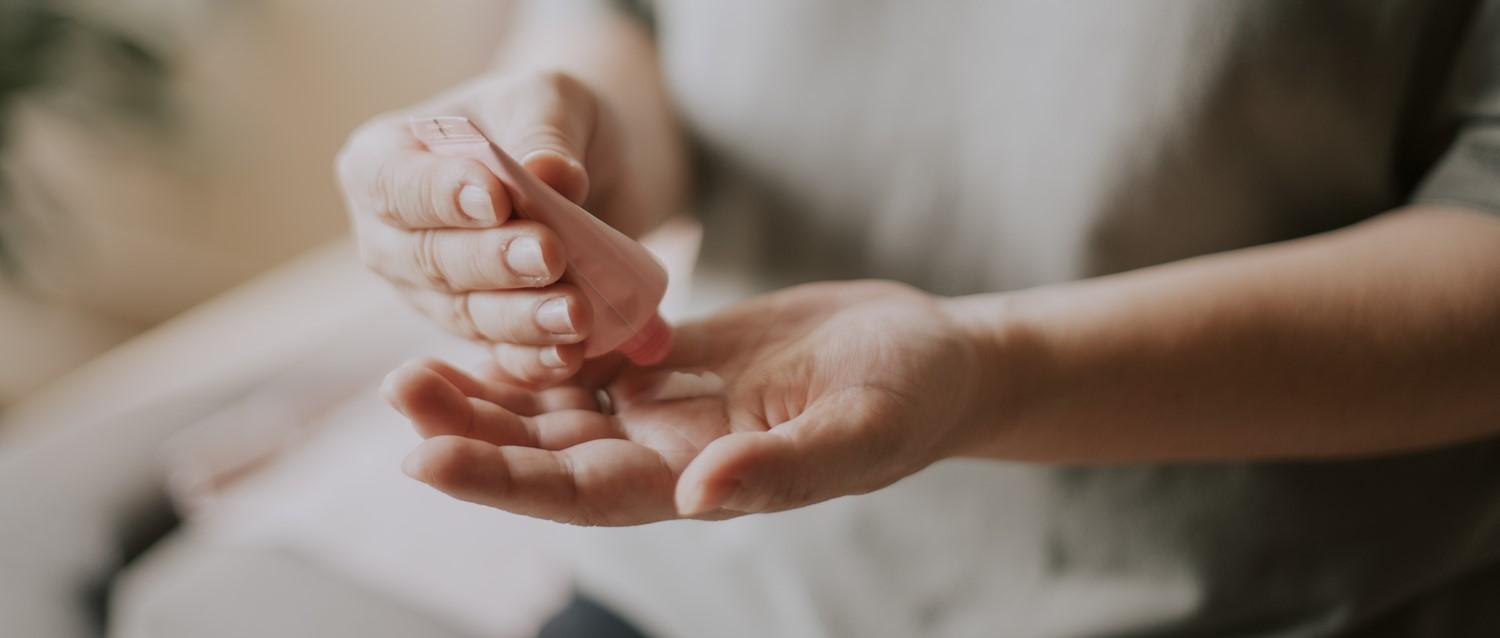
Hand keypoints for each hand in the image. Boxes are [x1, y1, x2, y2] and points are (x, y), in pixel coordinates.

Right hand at [337, 71, 645, 385]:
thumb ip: (545, 135)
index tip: (494, 198)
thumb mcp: (548, 101)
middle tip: (550, 254)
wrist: (584, 164)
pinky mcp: (476, 335)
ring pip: (466, 315)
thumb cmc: (542, 119)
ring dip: (521, 319)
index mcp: (380, 163)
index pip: (398, 185)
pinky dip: (534, 359)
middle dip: (493, 261)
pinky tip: (571, 355)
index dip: (442, 196)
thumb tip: (552, 174)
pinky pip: (499, 354)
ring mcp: (427, 294)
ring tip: (576, 313)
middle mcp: (390, 238)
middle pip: (431, 259)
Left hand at [382, 281, 993, 525]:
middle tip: (399, 392)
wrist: (936, 356)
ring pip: (559, 408)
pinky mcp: (675, 360)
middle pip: (550, 453)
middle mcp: (671, 453)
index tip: (426, 460)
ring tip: (413, 369)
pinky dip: (538, 347)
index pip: (585, 493)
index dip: (505, 483)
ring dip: (488, 394)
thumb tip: (699, 497)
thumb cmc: (912, 397)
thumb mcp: (861, 431)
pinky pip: (590, 357)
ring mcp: (670, 407)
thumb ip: (784, 469)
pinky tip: (487, 326)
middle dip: (472, 433)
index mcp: (704, 481)